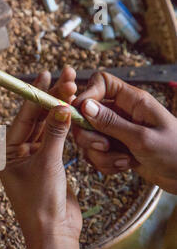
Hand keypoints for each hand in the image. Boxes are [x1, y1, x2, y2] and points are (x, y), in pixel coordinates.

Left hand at [0, 67, 87, 248]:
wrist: (53, 232)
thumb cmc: (41, 202)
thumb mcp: (47, 163)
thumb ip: (55, 133)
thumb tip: (62, 105)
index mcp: (6, 152)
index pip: (23, 117)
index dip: (36, 95)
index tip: (47, 75)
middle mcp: (17, 152)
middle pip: (35, 118)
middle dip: (50, 98)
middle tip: (67, 76)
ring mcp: (33, 157)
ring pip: (46, 127)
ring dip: (59, 110)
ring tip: (74, 89)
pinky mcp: (49, 164)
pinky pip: (56, 139)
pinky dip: (65, 126)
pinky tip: (73, 111)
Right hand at [72, 72, 176, 193]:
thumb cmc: (175, 152)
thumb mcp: (142, 138)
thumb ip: (111, 123)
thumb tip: (85, 106)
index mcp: (132, 100)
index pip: (101, 82)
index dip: (86, 94)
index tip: (80, 113)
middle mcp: (121, 112)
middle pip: (86, 114)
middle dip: (90, 136)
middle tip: (105, 147)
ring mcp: (116, 131)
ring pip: (88, 138)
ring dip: (100, 155)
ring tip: (124, 161)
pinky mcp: (114, 148)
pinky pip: (95, 154)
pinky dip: (105, 164)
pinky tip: (124, 166)